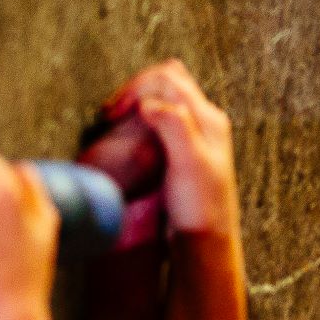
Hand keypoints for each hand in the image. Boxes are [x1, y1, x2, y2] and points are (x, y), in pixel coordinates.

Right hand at [107, 60, 239, 237]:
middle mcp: (206, 123)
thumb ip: (174, 125)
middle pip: (168, 81)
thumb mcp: (188, 162)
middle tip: (111, 112)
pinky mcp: (186, 151)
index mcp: (209, 120)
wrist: (206, 242)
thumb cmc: (200, 208)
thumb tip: (151, 103)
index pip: (168, 78)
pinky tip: (128, 135)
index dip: (136, 88)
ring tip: (115, 120)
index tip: (114, 113)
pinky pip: (163, 118)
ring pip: (165, 98)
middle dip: (136, 89)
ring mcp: (197, 136)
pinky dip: (142, 118)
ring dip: (138, 102)